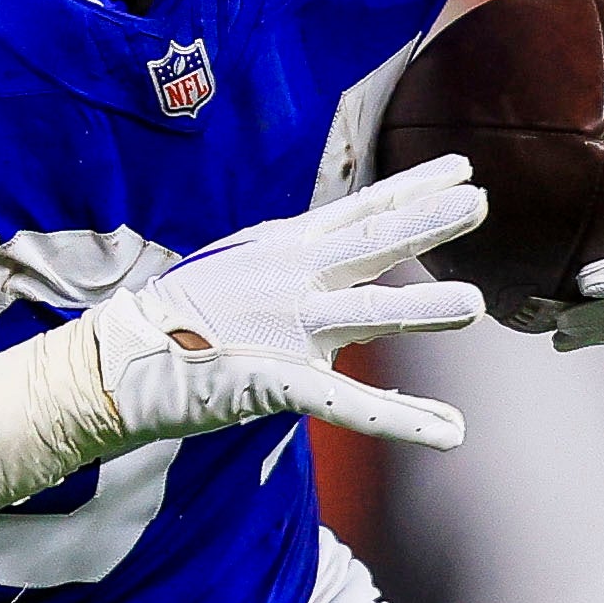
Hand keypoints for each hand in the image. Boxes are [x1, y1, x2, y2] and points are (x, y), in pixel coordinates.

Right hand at [102, 162, 490, 452]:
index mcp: (284, 247)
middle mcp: (291, 278)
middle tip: (482, 205)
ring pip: (366, 314)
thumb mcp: (243, 268)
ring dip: (422, 310)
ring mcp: (285, 329)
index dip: (413, 188)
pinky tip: (448, 432)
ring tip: (475, 305)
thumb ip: (296, 266)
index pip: (361, 209)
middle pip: (370, 243)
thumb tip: (339, 270)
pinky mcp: (277, 380)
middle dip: (428, 223)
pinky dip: (403, 421)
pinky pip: (351, 404)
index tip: (461, 170)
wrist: (120, 360)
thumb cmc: (184, 317)